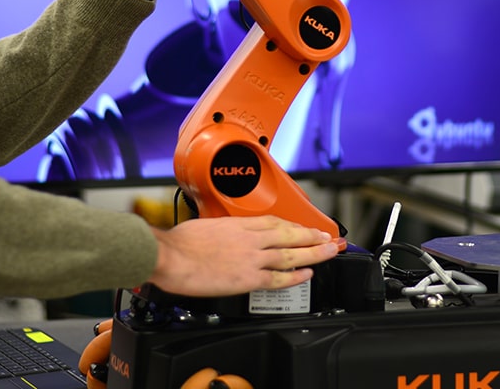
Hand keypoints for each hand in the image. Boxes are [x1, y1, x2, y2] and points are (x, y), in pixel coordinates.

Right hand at [146, 216, 342, 295]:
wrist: (169, 256)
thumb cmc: (179, 242)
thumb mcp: (204, 224)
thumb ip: (221, 231)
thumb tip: (223, 236)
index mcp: (239, 223)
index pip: (275, 222)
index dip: (295, 226)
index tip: (306, 228)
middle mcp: (250, 238)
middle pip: (290, 235)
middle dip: (313, 237)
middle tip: (330, 239)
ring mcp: (251, 258)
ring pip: (291, 255)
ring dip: (314, 253)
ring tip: (329, 253)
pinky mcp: (247, 278)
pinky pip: (278, 277)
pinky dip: (295, 276)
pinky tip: (308, 275)